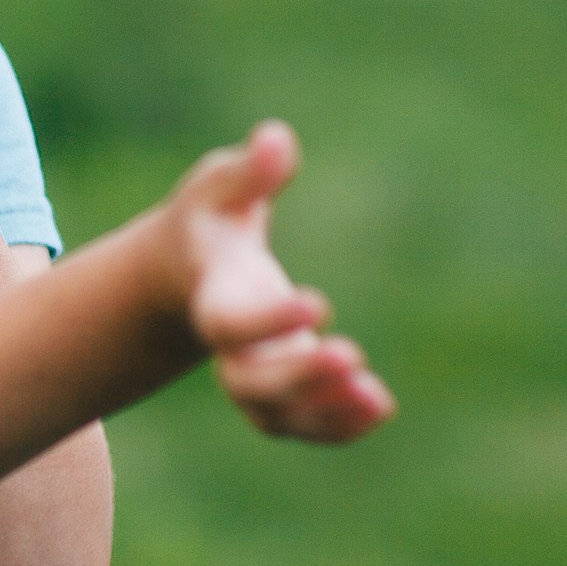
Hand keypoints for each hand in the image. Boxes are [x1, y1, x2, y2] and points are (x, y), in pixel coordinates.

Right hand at [160, 121, 393, 443]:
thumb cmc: (210, 219)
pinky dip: (336, 426)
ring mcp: (252, 375)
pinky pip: (301, 425)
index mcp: (213, 296)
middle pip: (249, 384)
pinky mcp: (280, 390)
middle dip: (299, 378)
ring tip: (374, 396)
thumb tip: (276, 138)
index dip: (269, 321)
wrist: (189, 269)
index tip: (320, 303)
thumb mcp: (220, 187)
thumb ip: (249, 171)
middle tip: (351, 355)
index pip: (231, 323)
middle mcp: (228, 347)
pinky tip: (377, 406)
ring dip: (323, 412)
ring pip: (275, 415)